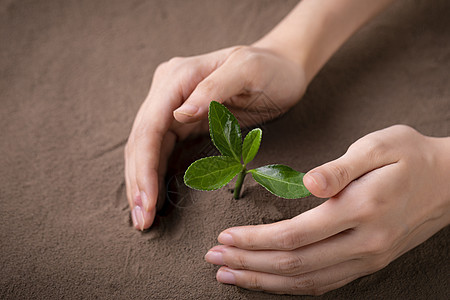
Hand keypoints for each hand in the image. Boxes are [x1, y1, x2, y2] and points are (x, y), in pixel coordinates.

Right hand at [125, 45, 306, 229]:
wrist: (282, 68)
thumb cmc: (270, 69)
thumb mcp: (248, 71)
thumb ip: (214, 89)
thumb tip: (180, 115)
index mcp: (178, 78)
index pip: (150, 127)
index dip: (145, 166)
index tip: (148, 201)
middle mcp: (168, 91)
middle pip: (141, 141)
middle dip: (140, 182)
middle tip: (142, 221)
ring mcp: (174, 107)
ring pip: (147, 149)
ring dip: (142, 183)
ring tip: (143, 217)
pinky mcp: (184, 122)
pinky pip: (162, 151)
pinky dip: (155, 175)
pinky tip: (154, 197)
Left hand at [205, 125, 449, 294]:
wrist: (449, 182)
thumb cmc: (410, 157)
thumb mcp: (379, 146)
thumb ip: (341, 167)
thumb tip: (309, 182)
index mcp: (361, 210)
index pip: (295, 235)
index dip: (256, 239)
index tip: (225, 235)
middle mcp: (364, 243)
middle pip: (295, 264)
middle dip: (249, 262)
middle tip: (214, 258)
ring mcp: (367, 258)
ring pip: (307, 282)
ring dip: (264, 280)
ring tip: (230, 275)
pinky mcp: (368, 262)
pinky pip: (323, 283)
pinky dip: (290, 287)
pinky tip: (268, 282)